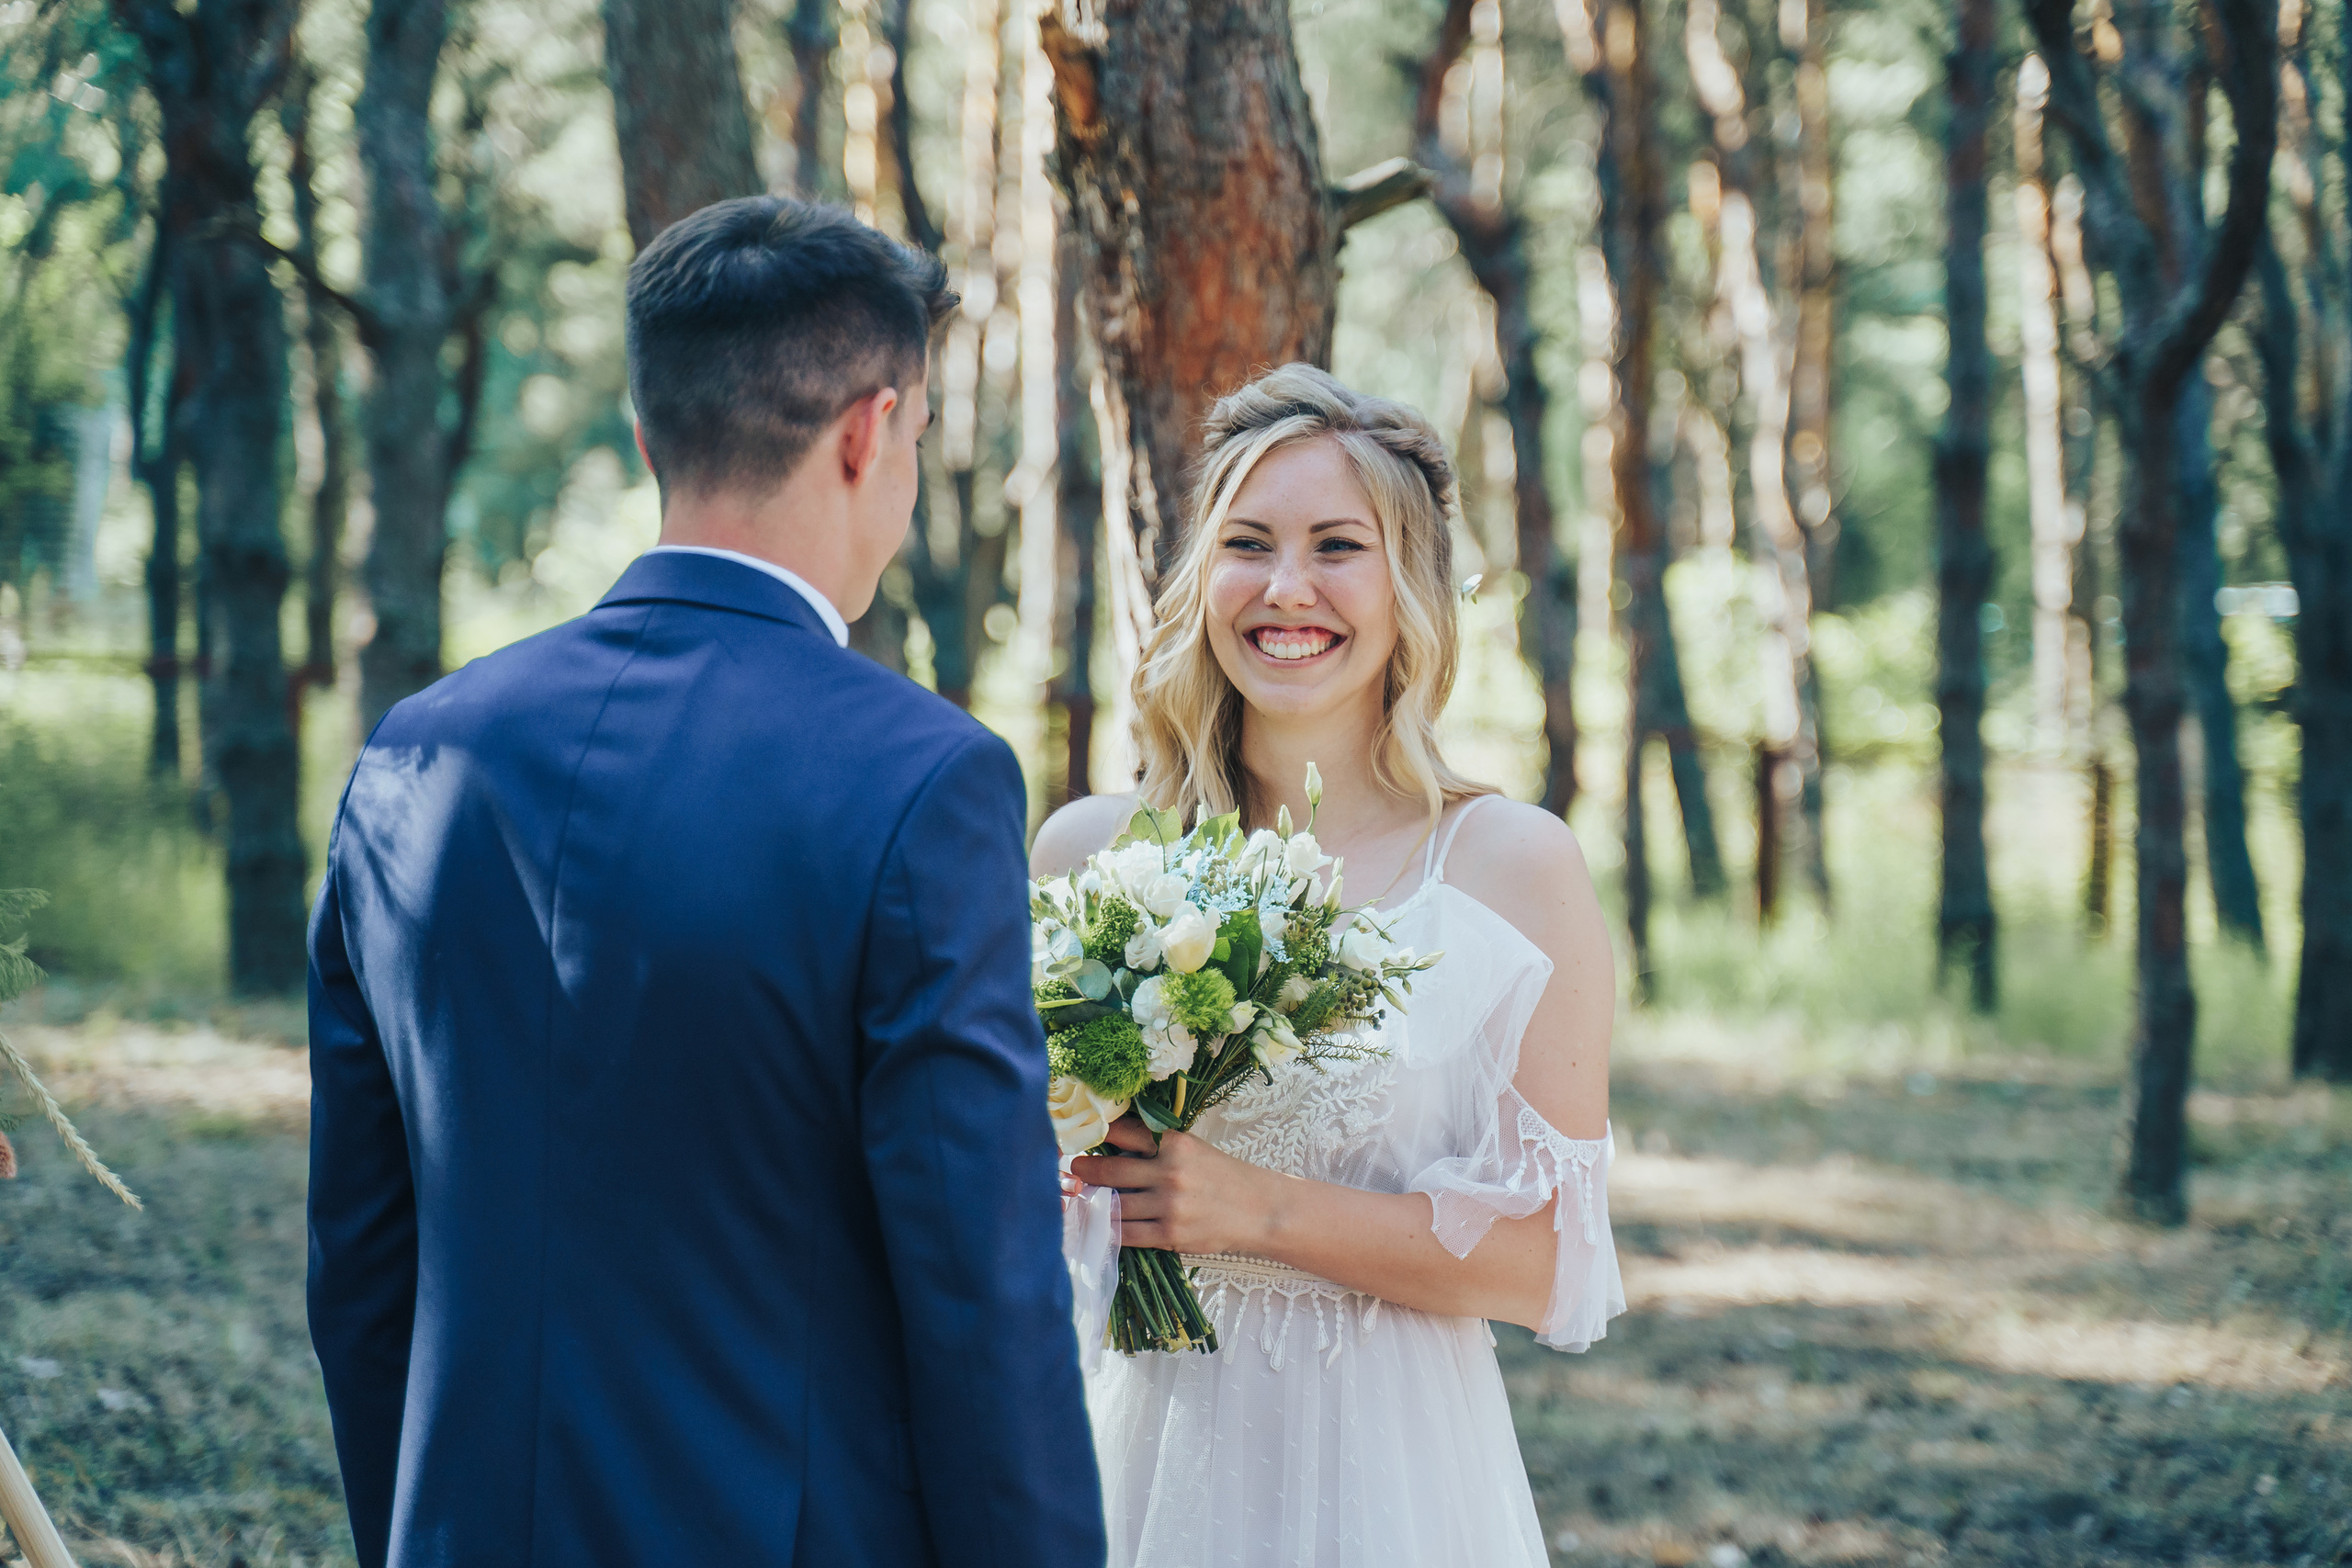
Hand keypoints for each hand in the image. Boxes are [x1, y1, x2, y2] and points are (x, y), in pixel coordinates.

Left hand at [1067, 1115, 1276, 1254]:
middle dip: (1086, 1171)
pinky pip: (1128, 1233)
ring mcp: (1169, 1206)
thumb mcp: (1192, 1149)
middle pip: (1111, 1171)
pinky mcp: (1170, 1235)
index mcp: (1176, 1144)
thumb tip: (1110, 1142)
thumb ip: (1156, 1146)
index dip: (1097, 1134)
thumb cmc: (1221, 1176)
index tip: (1079, 1136)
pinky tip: (1102, 1222)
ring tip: (1085, 1196)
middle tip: (1073, 1169)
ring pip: (1116, 1204)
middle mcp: (1170, 1172)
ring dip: (1096, 1201)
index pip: (1124, 1133)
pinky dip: (1111, 1228)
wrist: (1257, 1210)